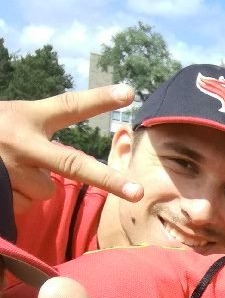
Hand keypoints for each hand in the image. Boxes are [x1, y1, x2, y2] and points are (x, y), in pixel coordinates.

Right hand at [0, 86, 142, 212]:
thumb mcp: (11, 123)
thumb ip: (38, 137)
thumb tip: (67, 172)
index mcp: (26, 118)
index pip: (68, 106)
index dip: (98, 99)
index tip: (128, 91)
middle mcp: (21, 143)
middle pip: (72, 164)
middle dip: (107, 180)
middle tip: (137, 193)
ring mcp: (11, 170)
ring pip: (46, 190)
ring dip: (31, 186)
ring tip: (8, 172)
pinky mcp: (2, 193)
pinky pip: (26, 205)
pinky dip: (16, 199)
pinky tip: (0, 185)